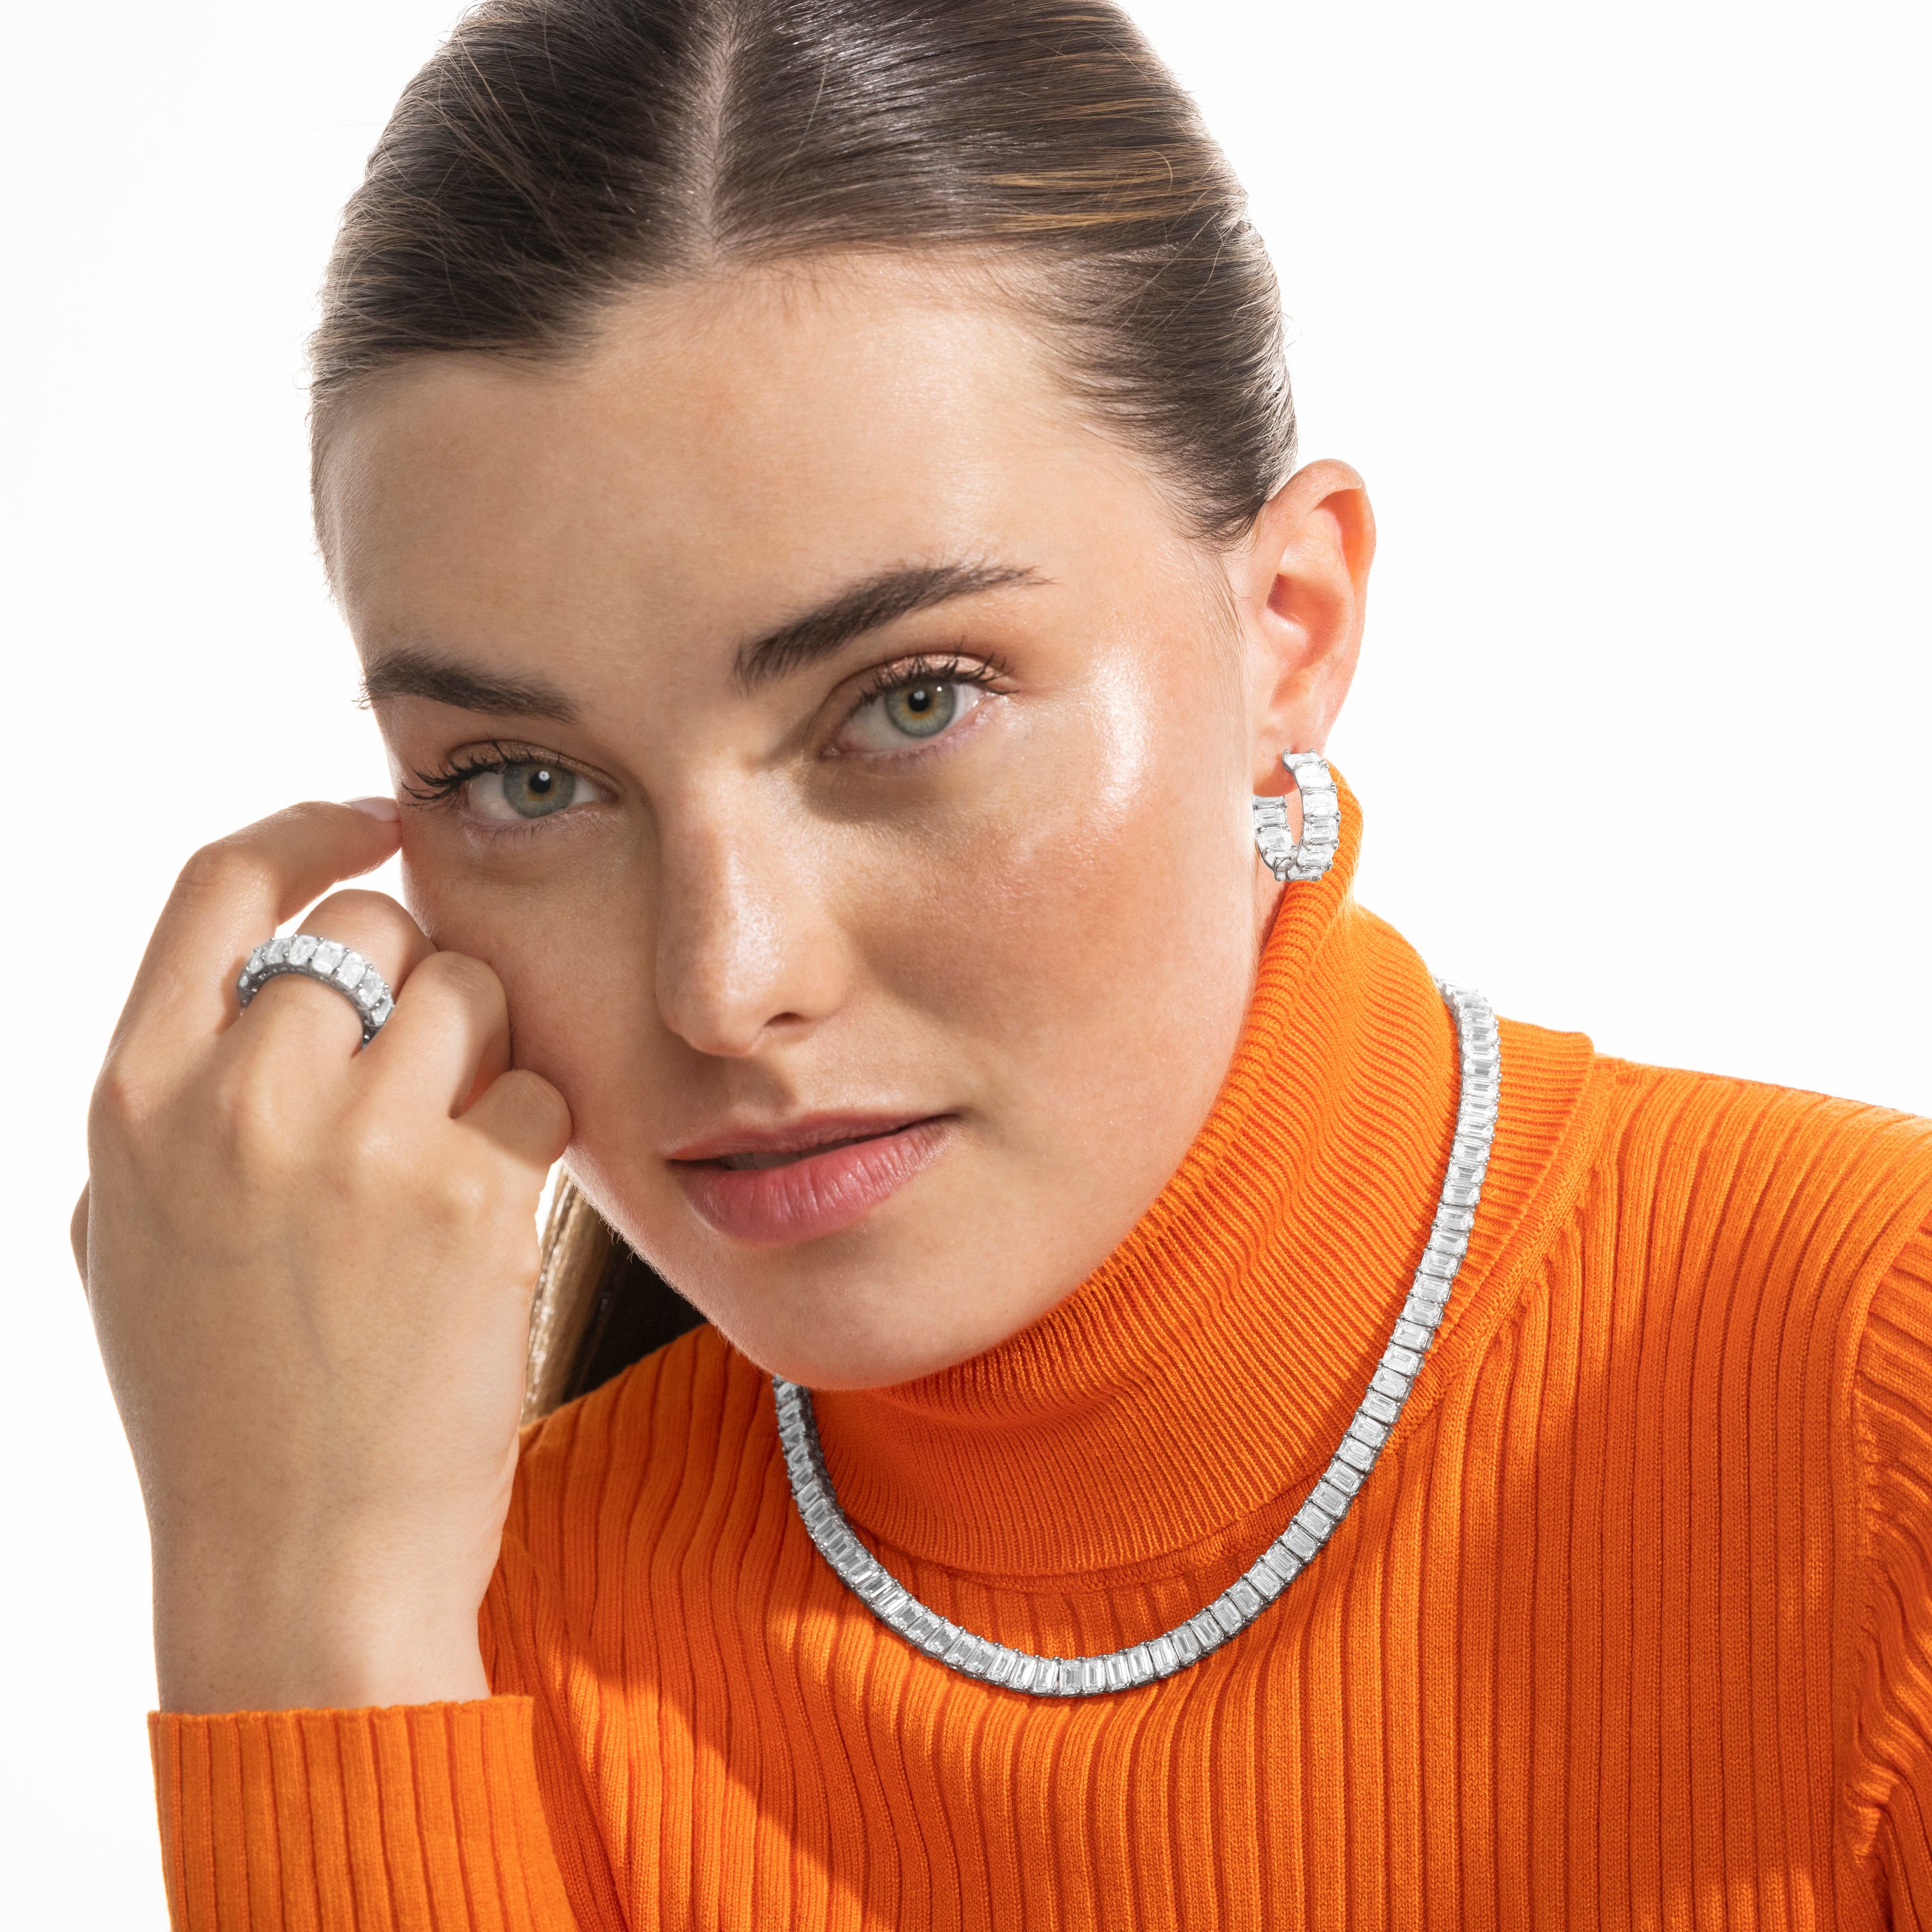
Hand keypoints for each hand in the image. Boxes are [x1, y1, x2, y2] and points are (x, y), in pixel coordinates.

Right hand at [74, 802, 570, 1713]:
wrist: (296, 1561)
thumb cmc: (219, 1403)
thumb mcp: (130, 1237)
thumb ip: (173, 1102)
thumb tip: (251, 984)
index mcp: (134, 1096)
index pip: (223, 879)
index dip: (309, 826)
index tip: (371, 819)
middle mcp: (235, 1099)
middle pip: (378, 928)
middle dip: (422, 979)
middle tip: (428, 1073)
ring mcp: (354, 1146)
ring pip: (476, 990)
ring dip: (490, 1052)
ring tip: (455, 1153)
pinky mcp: (467, 1199)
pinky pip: (539, 1091)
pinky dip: (533, 1139)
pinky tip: (494, 1215)